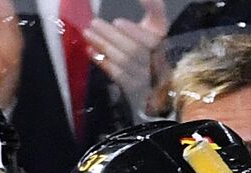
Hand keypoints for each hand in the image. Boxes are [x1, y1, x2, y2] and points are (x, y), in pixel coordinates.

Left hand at [84, 0, 167, 116]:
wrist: (150, 78)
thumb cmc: (148, 45)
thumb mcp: (154, 25)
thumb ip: (153, 7)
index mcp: (162, 42)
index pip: (153, 38)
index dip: (135, 31)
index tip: (118, 21)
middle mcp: (155, 61)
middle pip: (134, 50)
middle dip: (112, 36)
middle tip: (94, 23)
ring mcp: (144, 77)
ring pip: (123, 62)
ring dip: (103, 46)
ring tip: (88, 33)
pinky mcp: (132, 87)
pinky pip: (116, 74)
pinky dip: (102, 61)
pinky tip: (90, 50)